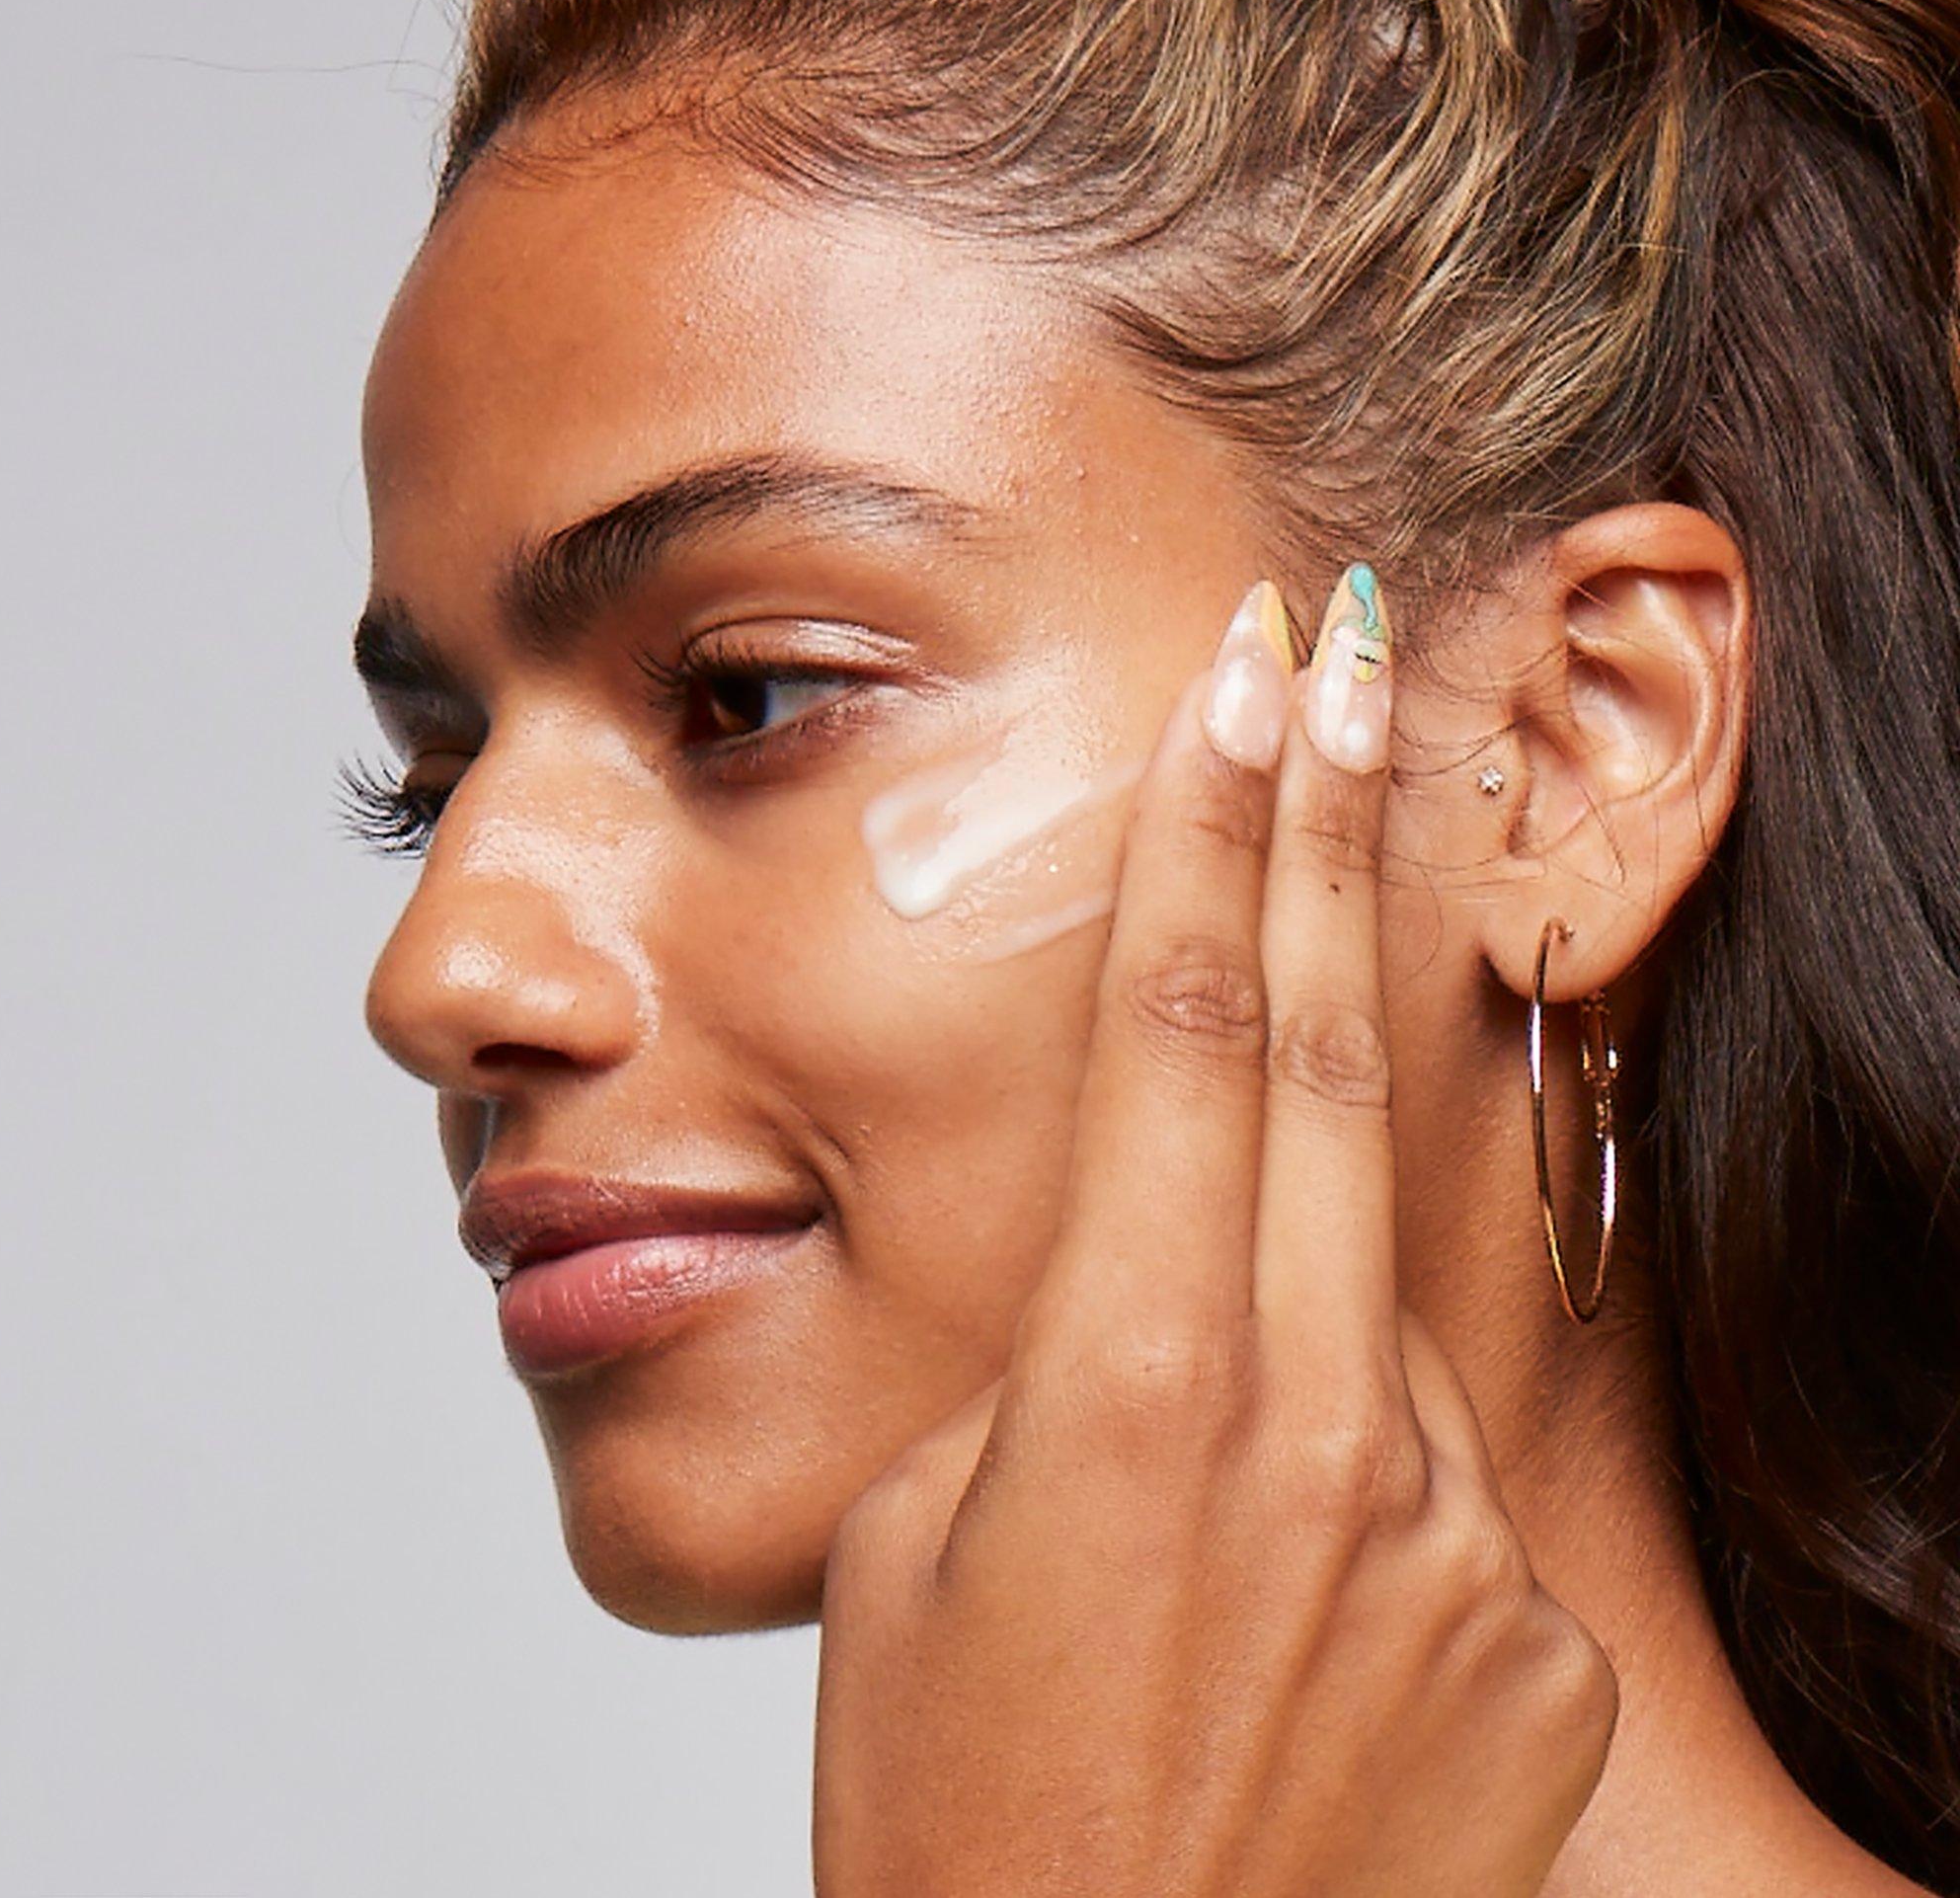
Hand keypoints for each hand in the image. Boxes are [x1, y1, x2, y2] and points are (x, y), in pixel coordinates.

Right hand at [811, 576, 1618, 1896]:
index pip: (1173, 1030)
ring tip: (1190, 1369)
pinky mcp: (1521, 1636)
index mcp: (1123, 1392)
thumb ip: (1045, 1374)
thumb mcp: (918, 1547)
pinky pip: (1431, 1472)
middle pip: (1317, 1061)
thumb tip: (1136, 1291)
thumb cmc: (950, 1816)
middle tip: (1356, 657)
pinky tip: (1264, 1601)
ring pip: (1371, 1289)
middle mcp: (1316, 1435)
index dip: (1213, 833)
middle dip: (1326, 839)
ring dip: (1295, 1243)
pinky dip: (1346, 1466)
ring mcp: (1448, 1537)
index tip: (1252, 681)